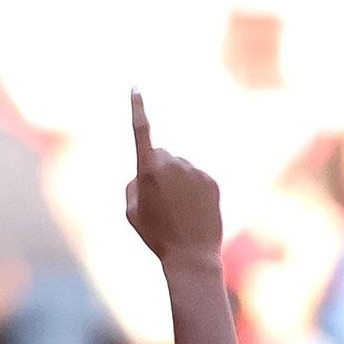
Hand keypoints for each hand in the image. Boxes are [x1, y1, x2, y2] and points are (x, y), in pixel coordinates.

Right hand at [124, 89, 222, 262]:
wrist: (191, 255)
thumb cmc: (156, 236)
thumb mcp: (132, 212)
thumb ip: (134, 185)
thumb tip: (146, 172)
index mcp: (149, 170)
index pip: (141, 131)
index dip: (137, 108)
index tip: (135, 88)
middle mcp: (173, 164)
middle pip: (160, 156)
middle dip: (156, 170)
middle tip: (158, 202)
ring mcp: (194, 171)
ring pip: (180, 169)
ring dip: (176, 184)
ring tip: (178, 212)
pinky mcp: (211, 180)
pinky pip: (197, 178)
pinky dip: (193, 191)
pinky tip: (192, 212)